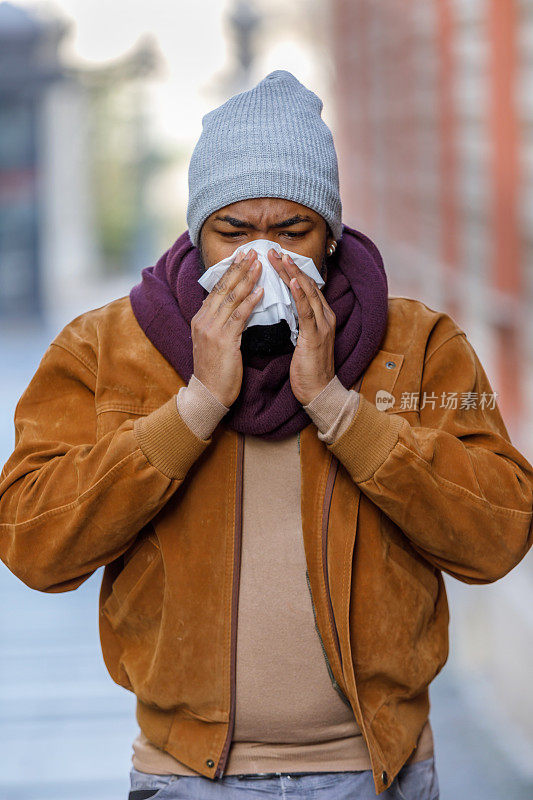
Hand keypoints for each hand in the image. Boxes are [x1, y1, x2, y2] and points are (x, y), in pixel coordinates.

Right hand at [190, 249, 263, 406]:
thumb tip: (233, 307)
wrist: (209, 394)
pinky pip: (239, 317)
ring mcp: (212, 330)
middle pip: (223, 288)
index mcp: (201, 319)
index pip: (216, 289)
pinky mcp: (224, 341)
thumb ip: (220, 323)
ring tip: (259, 264)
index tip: (241, 256)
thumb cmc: (215, 371)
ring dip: (247, 279)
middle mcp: (204, 321)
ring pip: (231, 298)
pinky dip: (250, 302)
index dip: (230, 271)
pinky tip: (261, 292)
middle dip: (239, 268)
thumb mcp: (213, 342)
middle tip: (252, 251)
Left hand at [268, 249, 335, 405]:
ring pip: (306, 293)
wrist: (318, 392)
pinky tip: (291, 282)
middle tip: (274, 251)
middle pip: (306, 285)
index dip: (292, 272)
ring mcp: (322, 325)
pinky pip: (307, 311)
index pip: (305, 288)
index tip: (277, 259)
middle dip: (290, 267)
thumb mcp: (302, 341)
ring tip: (280, 258)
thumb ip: (298, 323)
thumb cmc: (307, 370)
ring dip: (292, 274)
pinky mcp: (316, 336)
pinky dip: (299, 295)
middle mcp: (325, 317)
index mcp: (322, 317)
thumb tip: (285, 309)